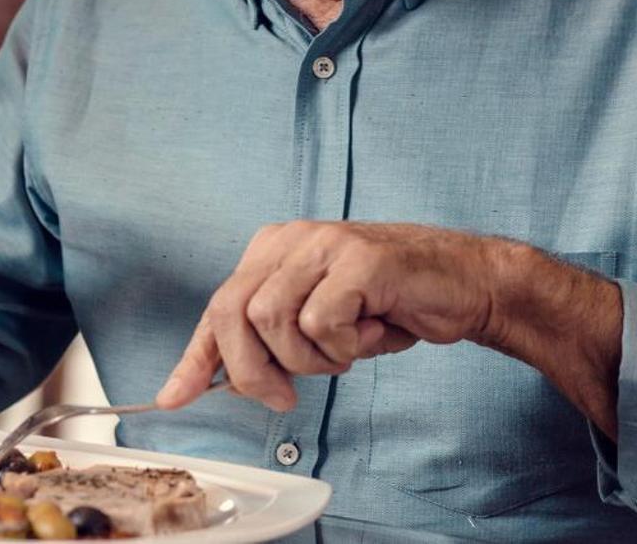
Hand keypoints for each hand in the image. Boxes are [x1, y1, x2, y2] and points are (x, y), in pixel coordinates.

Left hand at [157, 220, 622, 438]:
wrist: (463, 283)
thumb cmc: (389, 305)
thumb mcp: (318, 325)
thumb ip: (271, 343)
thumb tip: (218, 382)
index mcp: (273, 249)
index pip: (218, 305)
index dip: (195, 357)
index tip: (173, 398)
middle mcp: (291, 238)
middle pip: (233, 312)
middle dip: (250, 370)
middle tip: (284, 396)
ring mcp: (324, 243)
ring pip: (273, 320)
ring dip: (310, 359)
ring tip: (347, 349)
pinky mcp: (357, 258)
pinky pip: (322, 322)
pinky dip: (344, 346)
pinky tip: (372, 332)